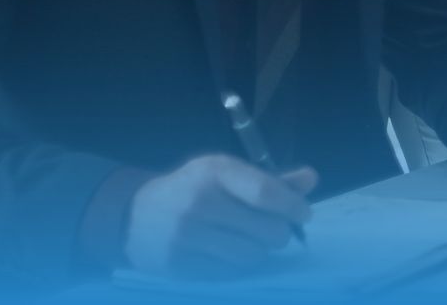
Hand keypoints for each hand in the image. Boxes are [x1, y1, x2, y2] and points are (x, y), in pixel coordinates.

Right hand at [123, 155, 316, 277]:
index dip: (293, 206)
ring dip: (260, 252)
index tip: (304, 215)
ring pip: (251, 256)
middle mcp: (199, 203)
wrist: (135, 216)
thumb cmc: (193, 190)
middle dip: (280, 234)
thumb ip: (270, 180)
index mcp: (214, 172)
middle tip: (275, 232)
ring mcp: (186, 237)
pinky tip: (228, 253)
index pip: (266, 193)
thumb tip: (311, 179)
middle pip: (267, 230)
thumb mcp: (226, 174)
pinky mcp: (178, 265)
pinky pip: (229, 273)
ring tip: (250, 242)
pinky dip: (237, 266)